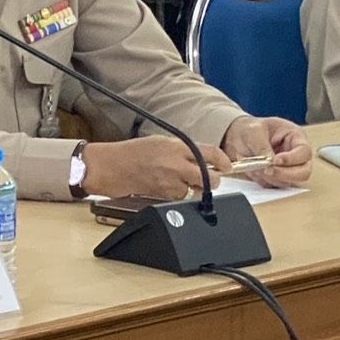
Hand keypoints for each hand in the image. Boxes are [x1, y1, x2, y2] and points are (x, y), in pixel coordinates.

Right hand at [80, 135, 229, 199]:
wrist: (112, 166)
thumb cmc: (133, 152)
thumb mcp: (162, 142)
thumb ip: (183, 150)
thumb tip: (202, 158)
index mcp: (177, 146)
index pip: (209, 153)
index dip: (222, 161)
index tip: (227, 165)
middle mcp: (175, 164)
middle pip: (207, 177)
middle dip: (213, 180)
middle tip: (212, 179)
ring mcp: (169, 181)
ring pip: (193, 191)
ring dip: (192, 188)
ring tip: (180, 180)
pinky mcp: (162, 196)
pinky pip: (179, 197)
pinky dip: (178, 194)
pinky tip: (168, 186)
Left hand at [222, 115, 312, 187]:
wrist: (239, 137)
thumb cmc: (251, 128)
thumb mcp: (255, 130)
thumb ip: (263, 146)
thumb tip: (270, 161)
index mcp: (296, 137)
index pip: (304, 151)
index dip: (292, 158)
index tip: (276, 160)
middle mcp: (296, 154)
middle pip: (303, 172)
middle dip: (285, 174)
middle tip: (268, 171)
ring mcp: (288, 168)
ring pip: (288, 182)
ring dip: (270, 177)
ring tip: (255, 165)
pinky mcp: (278, 178)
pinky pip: (274, 186)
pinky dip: (262, 180)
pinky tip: (254, 169)